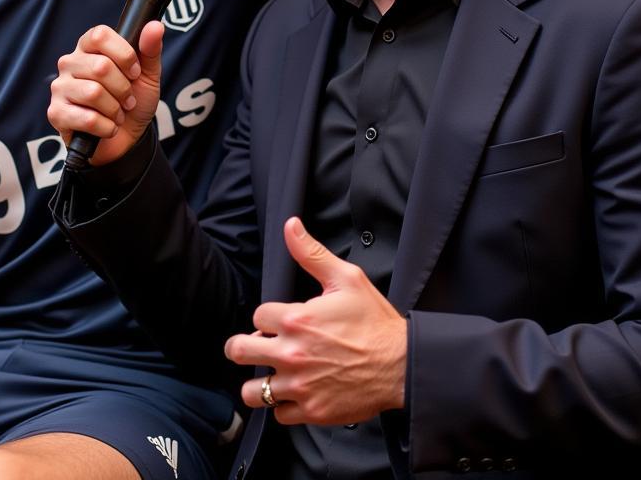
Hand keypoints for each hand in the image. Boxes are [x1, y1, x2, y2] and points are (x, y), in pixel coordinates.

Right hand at [47, 21, 163, 164]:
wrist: (126, 139)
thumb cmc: (133, 101)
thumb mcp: (148, 75)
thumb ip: (150, 49)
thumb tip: (155, 26)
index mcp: (89, 46)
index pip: (100, 35)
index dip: (124, 55)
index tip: (134, 72)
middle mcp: (69, 63)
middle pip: (100, 66)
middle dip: (123, 88)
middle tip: (127, 99)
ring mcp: (60, 88)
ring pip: (93, 93)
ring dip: (115, 109)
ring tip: (117, 114)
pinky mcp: (56, 113)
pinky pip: (87, 118)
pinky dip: (106, 127)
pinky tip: (107, 127)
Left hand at [223, 217, 406, 425]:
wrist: (402, 364)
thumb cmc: (375, 321)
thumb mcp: (346, 278)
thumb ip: (311, 253)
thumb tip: (290, 226)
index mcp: (296, 319)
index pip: (257, 315)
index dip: (267, 316)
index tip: (280, 320)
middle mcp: (292, 353)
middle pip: (238, 351)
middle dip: (243, 346)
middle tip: (256, 345)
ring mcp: (300, 385)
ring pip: (252, 391)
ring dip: (257, 382)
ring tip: (271, 373)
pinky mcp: (311, 410)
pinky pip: (279, 414)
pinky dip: (284, 405)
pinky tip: (296, 391)